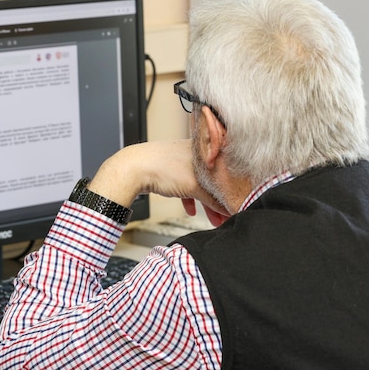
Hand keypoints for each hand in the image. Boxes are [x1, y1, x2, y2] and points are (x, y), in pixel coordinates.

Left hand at [88, 140, 229, 222]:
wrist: (132, 169)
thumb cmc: (161, 168)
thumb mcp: (195, 187)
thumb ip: (215, 199)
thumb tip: (230, 209)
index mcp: (204, 150)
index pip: (226, 170)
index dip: (233, 189)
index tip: (236, 203)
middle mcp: (195, 152)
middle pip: (214, 179)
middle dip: (219, 200)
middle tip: (224, 216)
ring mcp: (181, 160)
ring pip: (200, 184)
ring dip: (206, 203)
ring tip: (212, 219)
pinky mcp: (170, 170)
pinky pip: (185, 185)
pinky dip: (189, 198)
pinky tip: (190, 210)